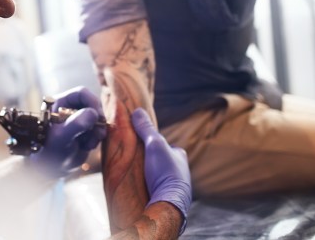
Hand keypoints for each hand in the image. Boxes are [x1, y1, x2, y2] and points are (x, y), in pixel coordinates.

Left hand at [33, 86, 106, 174]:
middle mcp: (70, 108)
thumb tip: (92, 113)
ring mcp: (78, 119)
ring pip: (98, 117)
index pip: (81, 93)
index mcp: (60, 103)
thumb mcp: (61, 138)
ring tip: (88, 144)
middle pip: (93, 104)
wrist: (50, 170)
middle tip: (98, 134)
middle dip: (97, 120)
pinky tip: (87, 146)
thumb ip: (75, 124)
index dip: (92, 102)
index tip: (98, 116)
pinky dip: (96, 138)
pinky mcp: (85, 130)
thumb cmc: (48, 152)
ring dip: (97, 131)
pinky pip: (98, 129)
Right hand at [132, 108, 190, 234]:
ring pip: (157, 176)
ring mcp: (174, 186)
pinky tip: (138, 188)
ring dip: (147, 175)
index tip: (142, 144)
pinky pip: (155, 189)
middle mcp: (180, 171)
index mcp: (180, 157)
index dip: (153, 143)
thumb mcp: (154, 144)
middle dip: (149, 161)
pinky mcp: (167, 199)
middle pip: (160, 161)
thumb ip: (146, 128)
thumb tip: (137, 110)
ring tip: (133, 175)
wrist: (168, 204)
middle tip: (135, 161)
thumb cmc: (165, 172)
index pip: (165, 145)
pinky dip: (147, 187)